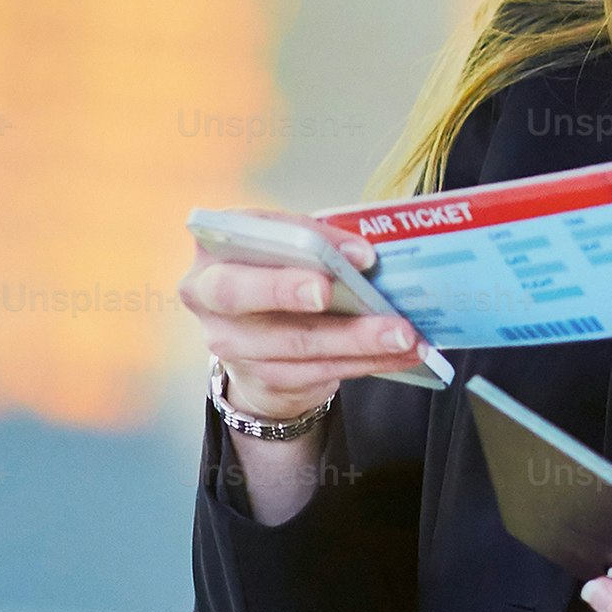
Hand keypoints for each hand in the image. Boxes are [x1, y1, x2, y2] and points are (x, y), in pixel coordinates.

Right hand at [177, 224, 417, 421]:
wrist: (258, 344)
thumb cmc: (279, 277)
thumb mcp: (291, 251)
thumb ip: (318, 246)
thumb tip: (367, 255)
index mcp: (215, 247)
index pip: (254, 234)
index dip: (303, 239)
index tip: (357, 251)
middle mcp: (207, 295)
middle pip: (241, 293)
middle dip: (291, 290)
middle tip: (347, 293)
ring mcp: (230, 342)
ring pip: (295, 340)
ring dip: (358, 338)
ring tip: (404, 334)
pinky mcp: (261, 377)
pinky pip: (319, 370)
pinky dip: (368, 361)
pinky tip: (402, 353)